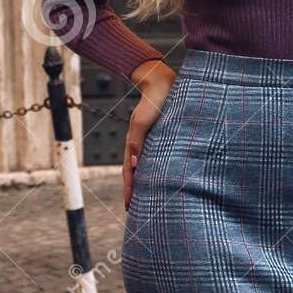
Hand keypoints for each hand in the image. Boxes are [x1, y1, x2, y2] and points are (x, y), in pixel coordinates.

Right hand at [123, 60, 174, 209]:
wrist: (162, 83)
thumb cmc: (153, 102)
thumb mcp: (142, 122)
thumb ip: (137, 142)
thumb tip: (133, 165)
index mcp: (135, 144)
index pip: (130, 173)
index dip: (129, 190)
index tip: (128, 207)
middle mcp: (143, 145)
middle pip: (137, 173)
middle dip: (137, 191)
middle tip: (139, 210)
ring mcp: (152, 142)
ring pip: (148, 167)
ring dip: (147, 183)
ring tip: (151, 199)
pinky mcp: (164, 137)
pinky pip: (159, 158)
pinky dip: (158, 170)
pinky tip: (164, 177)